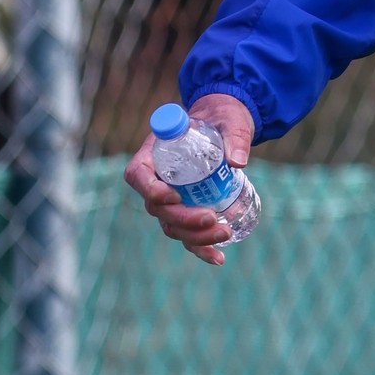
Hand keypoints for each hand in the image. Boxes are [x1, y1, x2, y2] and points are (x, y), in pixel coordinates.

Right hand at [123, 92, 256, 267]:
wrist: (226, 126)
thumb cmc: (221, 117)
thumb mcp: (228, 119)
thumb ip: (233, 136)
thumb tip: (238, 162)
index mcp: (154, 153)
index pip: (137, 175)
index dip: (150, 190)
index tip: (174, 196)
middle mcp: (157, 179)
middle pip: (157, 209)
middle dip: (183, 219)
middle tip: (212, 218)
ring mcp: (171, 199)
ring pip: (172, 227)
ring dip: (195, 237)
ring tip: (224, 232)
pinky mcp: (188, 210)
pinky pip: (188, 235)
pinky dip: (201, 249)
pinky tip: (219, 257)